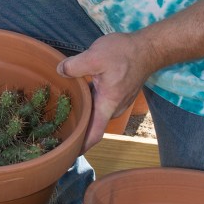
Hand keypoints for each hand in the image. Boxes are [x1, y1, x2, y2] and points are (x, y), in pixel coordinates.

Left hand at [57, 32, 154, 149]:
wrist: (149, 48)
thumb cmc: (125, 54)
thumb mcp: (96, 56)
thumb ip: (75, 66)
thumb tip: (60, 71)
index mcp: (107, 104)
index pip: (94, 134)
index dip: (81, 147)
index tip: (68, 155)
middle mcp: (113, 108)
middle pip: (92, 124)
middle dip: (77, 128)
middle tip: (55, 129)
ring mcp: (117, 102)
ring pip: (96, 112)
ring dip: (83, 112)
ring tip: (61, 112)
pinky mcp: (117, 93)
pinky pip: (100, 102)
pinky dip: (89, 102)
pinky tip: (77, 93)